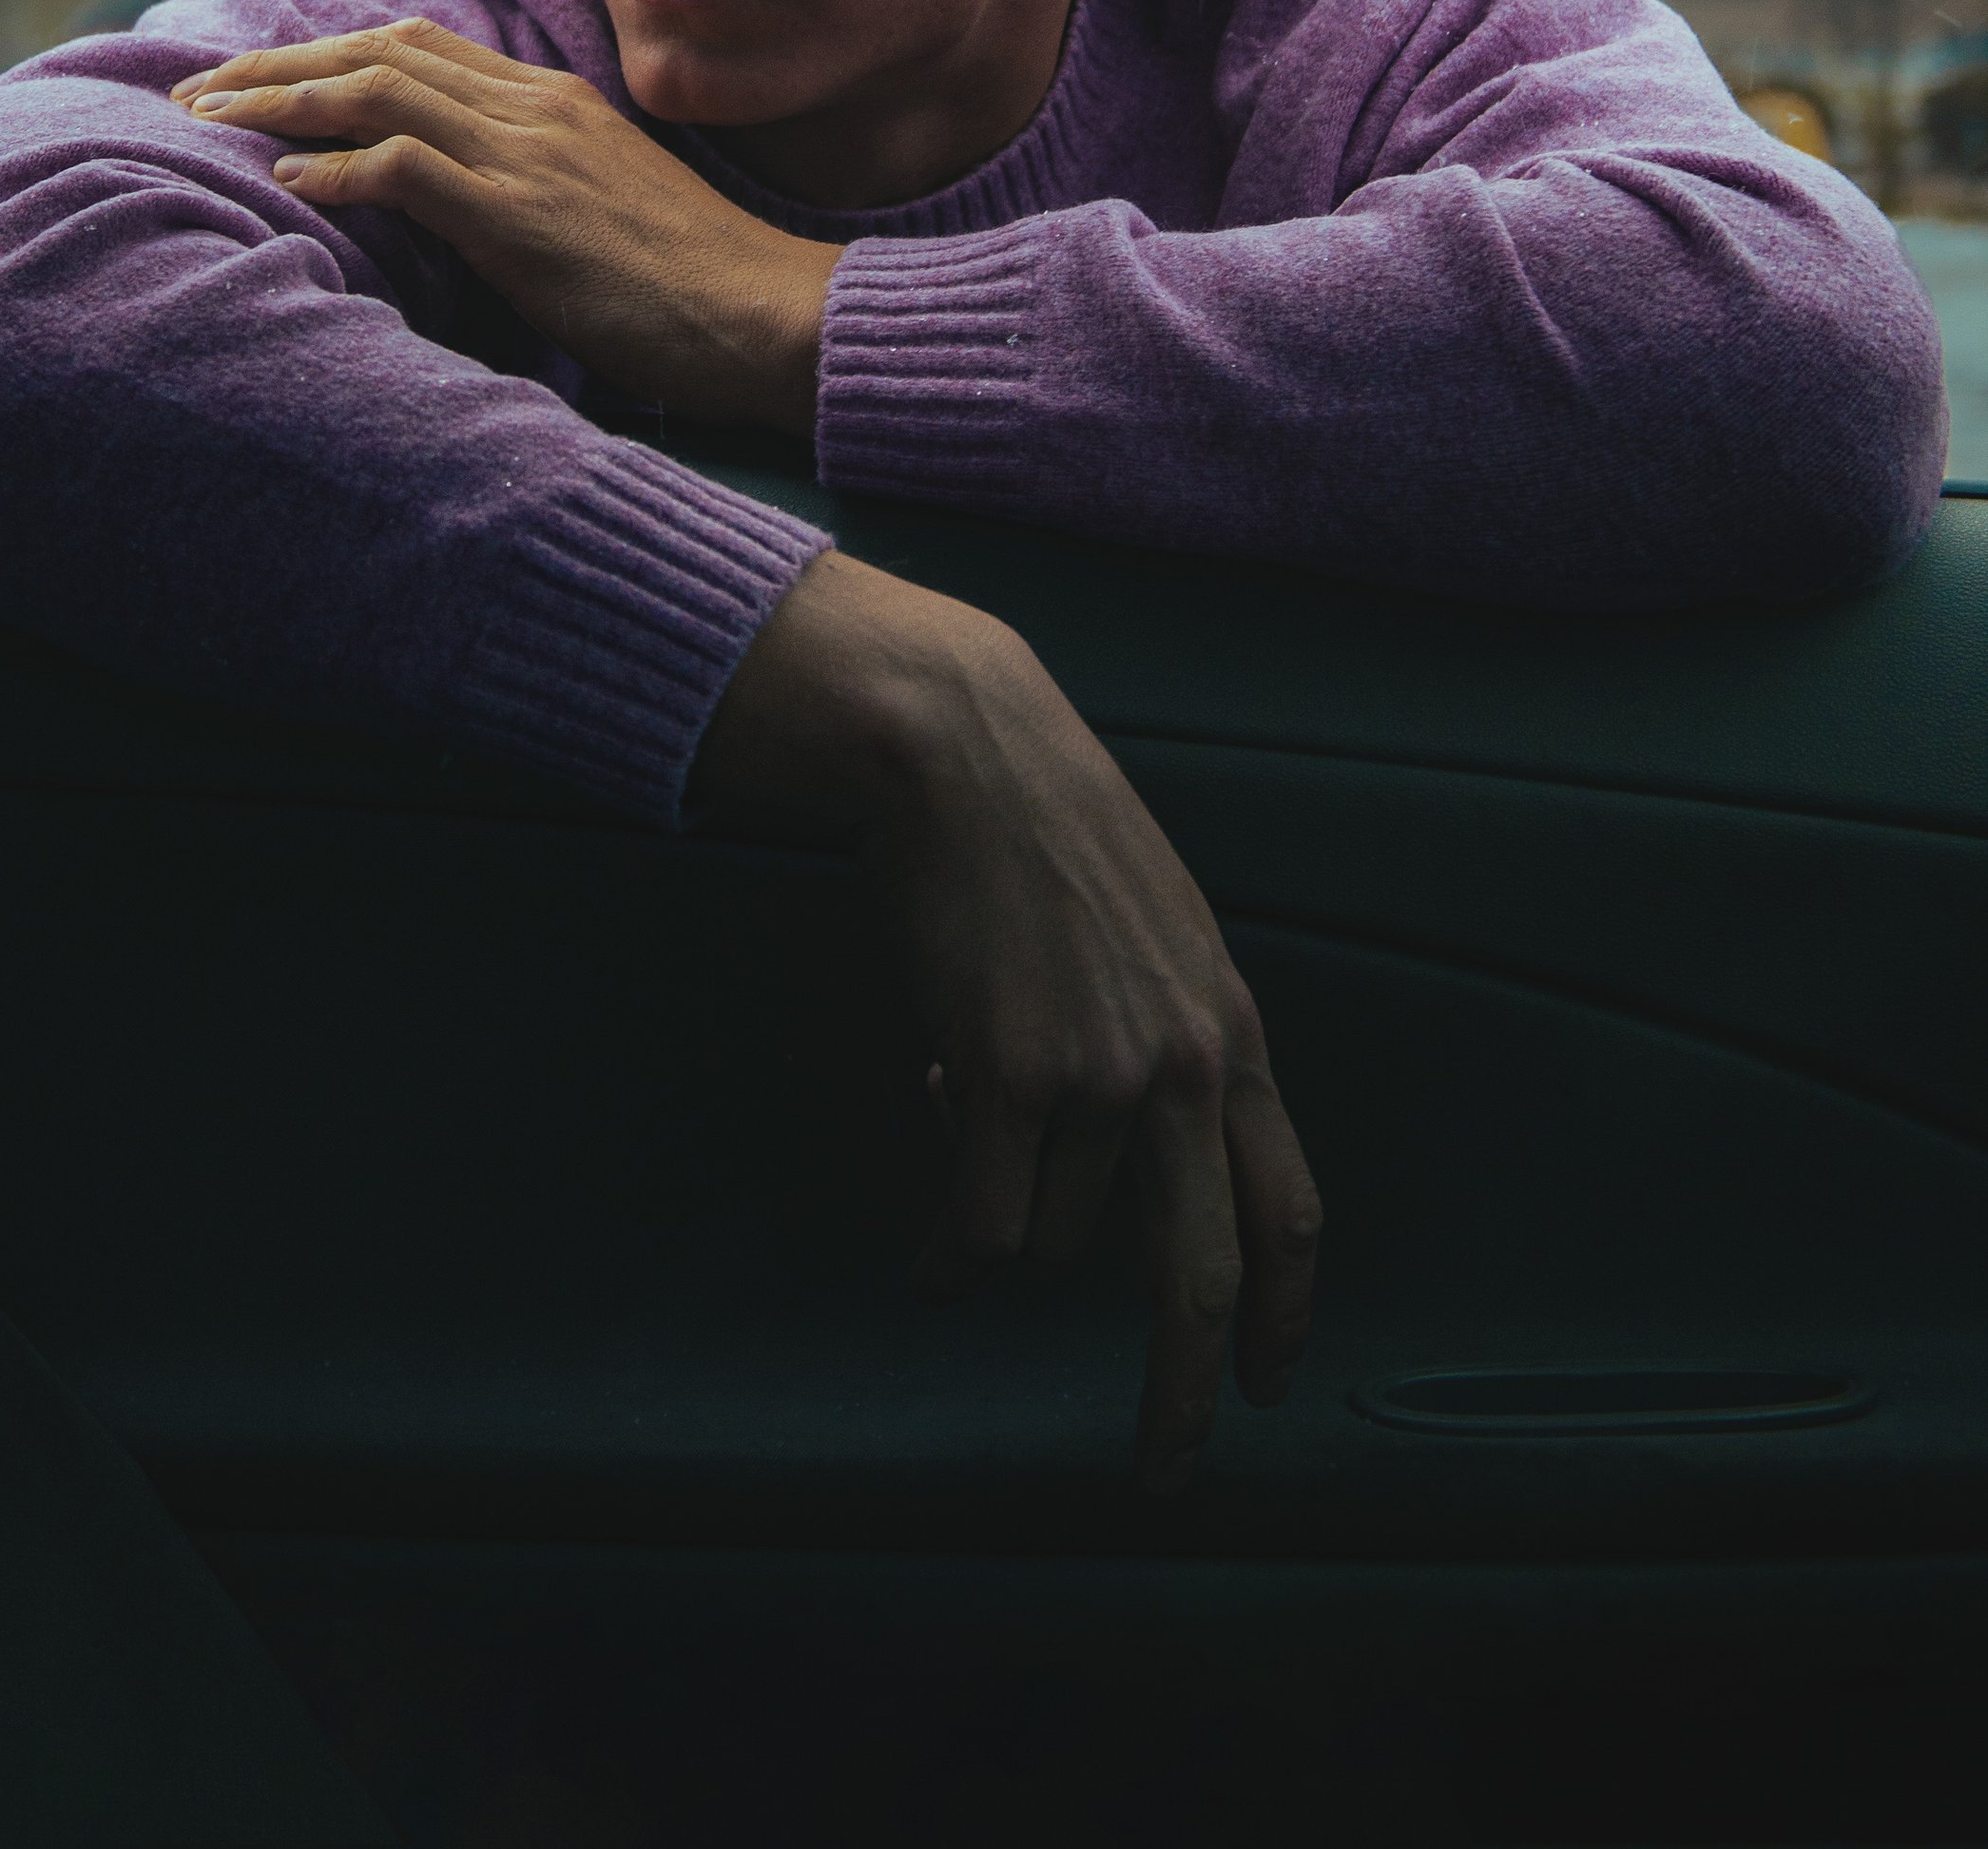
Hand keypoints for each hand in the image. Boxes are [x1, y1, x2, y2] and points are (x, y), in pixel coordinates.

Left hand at [172, 18, 837, 433]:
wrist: (769, 315)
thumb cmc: (693, 289)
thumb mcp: (604, 212)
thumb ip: (533, 189)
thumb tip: (453, 207)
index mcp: (558, 103)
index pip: (421, 47)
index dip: (330, 52)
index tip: (260, 72)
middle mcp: (538, 109)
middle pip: (384, 52)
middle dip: (280, 62)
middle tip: (198, 86)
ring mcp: (531, 156)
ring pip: (380, 91)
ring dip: (282, 99)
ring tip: (211, 119)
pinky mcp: (523, 214)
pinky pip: (406, 167)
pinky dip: (337, 165)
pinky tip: (288, 179)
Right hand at [688, 551, 1320, 1492]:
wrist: (964, 751)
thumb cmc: (1044, 833)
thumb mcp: (1154, 935)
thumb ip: (1165, 1048)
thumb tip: (1122, 1178)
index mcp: (1234, 1031)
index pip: (1294, 1207)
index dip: (1288, 1313)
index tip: (1272, 1386)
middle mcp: (1187, 1066)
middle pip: (1203, 1277)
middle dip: (1184, 1396)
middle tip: (1161, 1473)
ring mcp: (1102, 1078)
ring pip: (1055, 1243)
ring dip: (1004, 1221)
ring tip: (967, 1122)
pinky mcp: (1010, 1079)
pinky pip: (985, 1228)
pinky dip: (953, 1247)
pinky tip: (932, 1234)